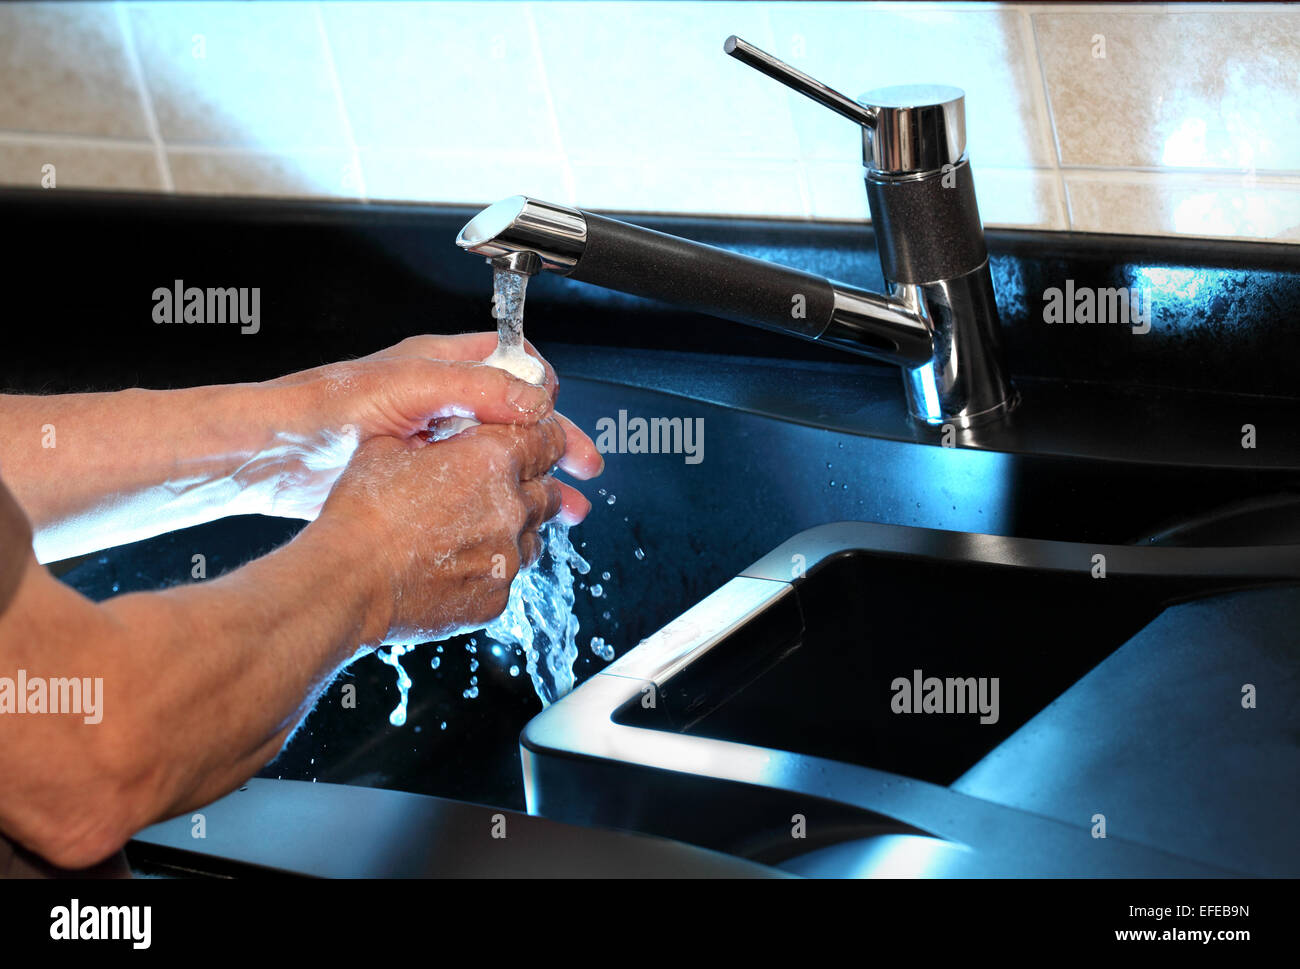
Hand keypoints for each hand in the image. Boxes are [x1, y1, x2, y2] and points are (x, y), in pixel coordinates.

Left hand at [258, 334, 602, 521]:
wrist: (270, 459)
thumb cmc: (324, 414)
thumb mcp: (408, 389)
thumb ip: (474, 387)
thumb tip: (535, 396)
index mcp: (442, 364)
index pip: (515, 365)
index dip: (545, 391)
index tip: (562, 421)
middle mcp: (441, 397)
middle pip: (517, 415)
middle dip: (556, 442)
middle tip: (585, 469)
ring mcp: (430, 437)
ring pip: (499, 453)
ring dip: (536, 478)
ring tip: (568, 508)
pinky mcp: (416, 474)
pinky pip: (473, 482)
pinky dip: (502, 498)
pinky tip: (515, 520)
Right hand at [319, 417, 567, 644]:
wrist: (348, 581)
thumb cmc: (362, 513)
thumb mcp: (388, 448)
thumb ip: (431, 437)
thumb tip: (437, 436)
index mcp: (491, 460)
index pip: (548, 440)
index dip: (547, 439)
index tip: (544, 443)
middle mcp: (511, 508)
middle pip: (548, 492)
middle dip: (535, 487)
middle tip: (513, 488)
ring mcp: (508, 557)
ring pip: (533, 537)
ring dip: (517, 530)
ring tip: (479, 530)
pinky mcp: (496, 598)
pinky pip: (507, 577)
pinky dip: (492, 569)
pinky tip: (459, 566)